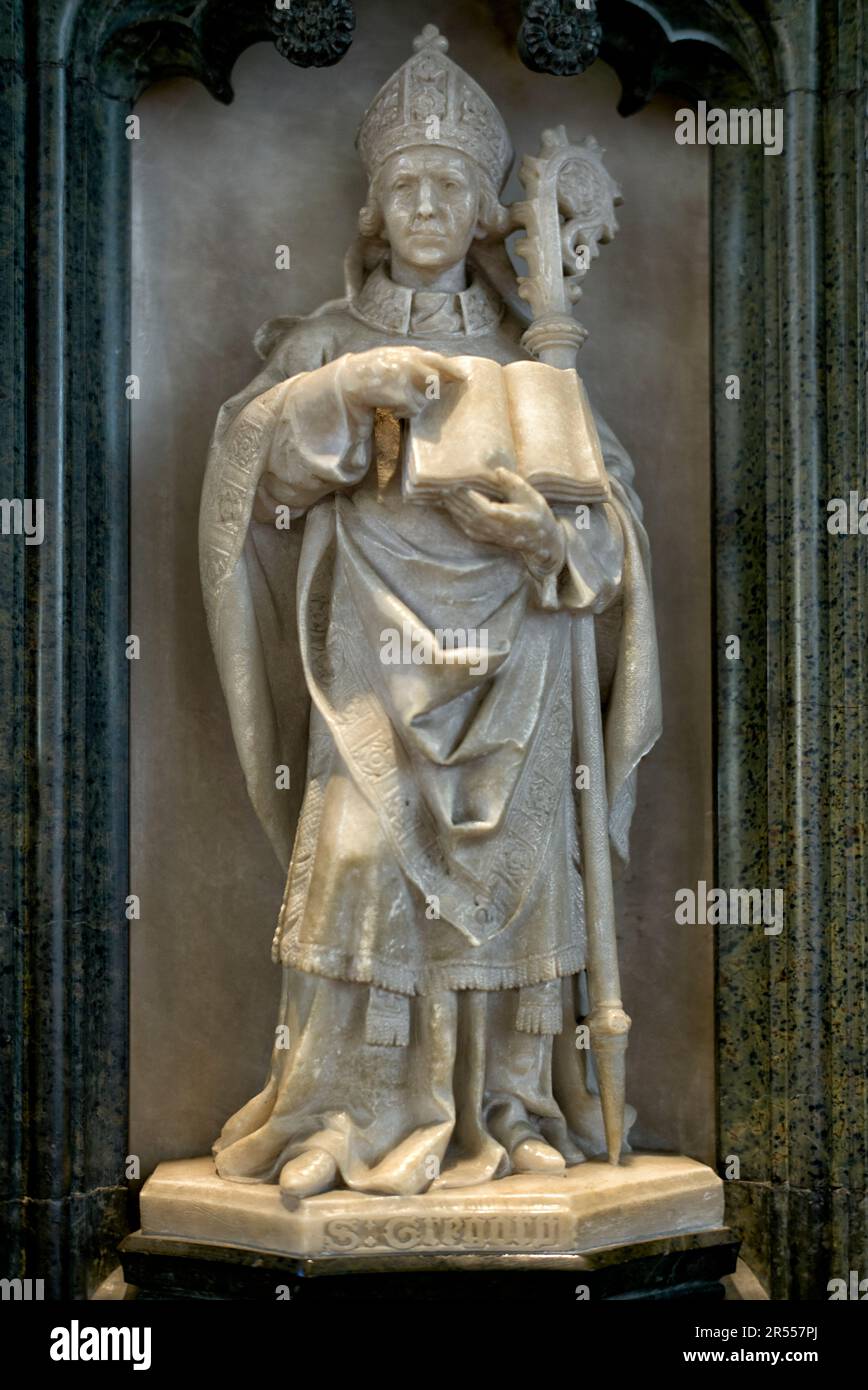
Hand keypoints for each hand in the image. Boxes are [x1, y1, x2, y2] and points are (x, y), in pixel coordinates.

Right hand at [337, 346, 465, 418]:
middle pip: (436, 375)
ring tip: (401, 404)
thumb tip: (439, 376)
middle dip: (440, 385)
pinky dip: (404, 412)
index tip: (465, 377)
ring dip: (416, 404)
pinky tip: (393, 410)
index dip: (452, 368)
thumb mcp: (393, 361)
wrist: (346, 381)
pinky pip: (411, 408)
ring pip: (424, 396)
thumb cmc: (370, 374)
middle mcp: (407, 361)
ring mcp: (402, 376)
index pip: (436, 358)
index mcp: (407, 353)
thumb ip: (414, 365)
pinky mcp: (395, 392)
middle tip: (442, 391)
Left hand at [443, 469, 565, 574]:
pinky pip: (467, 528)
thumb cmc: (538, 515)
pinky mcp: (486, 537)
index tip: (460, 486)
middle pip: (471, 515)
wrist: (542, 540)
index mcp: (508, 518)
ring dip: (454, 508)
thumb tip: (498, 470)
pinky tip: (451, 508)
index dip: (471, 499)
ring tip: (443, 494)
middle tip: (444, 485)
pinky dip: (457, 517)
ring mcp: (490, 535)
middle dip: (456, 500)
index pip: (485, 509)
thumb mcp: (531, 496)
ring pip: (467, 522)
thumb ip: (513, 483)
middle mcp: (496, 529)